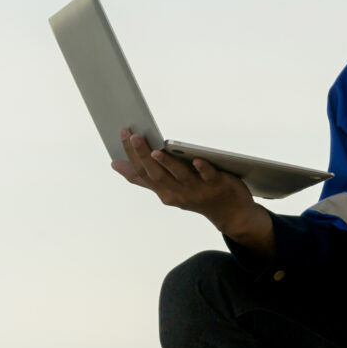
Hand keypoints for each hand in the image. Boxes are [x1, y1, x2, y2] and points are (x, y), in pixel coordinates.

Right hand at [111, 128, 266, 244]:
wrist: (231, 213)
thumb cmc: (196, 196)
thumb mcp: (167, 189)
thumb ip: (143, 178)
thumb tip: (115, 164)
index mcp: (164, 192)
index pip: (143, 173)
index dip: (131, 154)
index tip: (124, 133)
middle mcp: (179, 193)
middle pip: (157, 174)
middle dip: (142, 155)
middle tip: (132, 135)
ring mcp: (198, 190)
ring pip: (180, 176)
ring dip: (167, 164)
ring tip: (155, 150)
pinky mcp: (218, 185)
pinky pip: (209, 176)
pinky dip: (203, 168)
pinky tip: (197, 159)